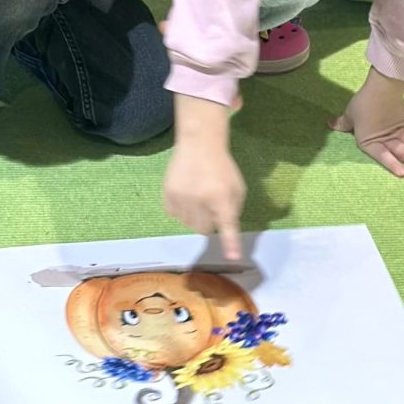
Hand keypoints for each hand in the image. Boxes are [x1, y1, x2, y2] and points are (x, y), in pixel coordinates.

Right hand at [163, 139, 247, 261]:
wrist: (199, 146)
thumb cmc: (223, 168)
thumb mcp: (237, 188)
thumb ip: (233, 210)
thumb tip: (223, 229)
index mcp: (221, 198)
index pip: (227, 224)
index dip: (230, 242)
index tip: (233, 258)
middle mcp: (200, 200)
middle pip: (204, 230)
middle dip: (210, 222)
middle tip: (212, 207)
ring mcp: (181, 199)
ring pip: (189, 225)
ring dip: (196, 217)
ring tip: (199, 198)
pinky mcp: (167, 197)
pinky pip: (175, 216)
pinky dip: (182, 211)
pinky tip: (186, 196)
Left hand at [329, 73, 403, 177]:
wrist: (380, 88)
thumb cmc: (363, 103)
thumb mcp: (349, 115)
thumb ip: (342, 123)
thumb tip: (331, 124)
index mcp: (371, 140)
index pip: (383, 156)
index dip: (392, 165)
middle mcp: (387, 138)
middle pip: (403, 152)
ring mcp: (398, 130)